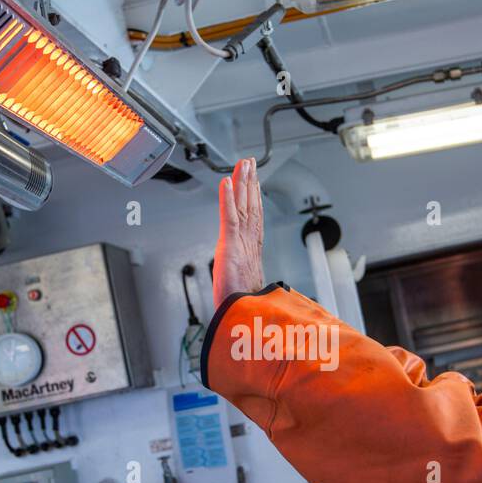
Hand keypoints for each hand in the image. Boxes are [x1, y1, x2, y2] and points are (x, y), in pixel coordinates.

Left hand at [213, 157, 264, 306]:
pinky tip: (226, 182)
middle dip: (251, 183)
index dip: (255, 198)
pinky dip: (228, 199)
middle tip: (250, 163)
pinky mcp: (230, 248)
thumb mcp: (247, 290)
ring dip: (243, 183)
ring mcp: (241, 244)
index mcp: (252, 252)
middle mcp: (249, 244)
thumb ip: (250, 283)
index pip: (255, 218)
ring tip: (243, 164)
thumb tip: (254, 288)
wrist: (245, 319)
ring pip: (243, 207)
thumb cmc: (244, 308)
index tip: (255, 182)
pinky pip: (229, 218)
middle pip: (252, 207)